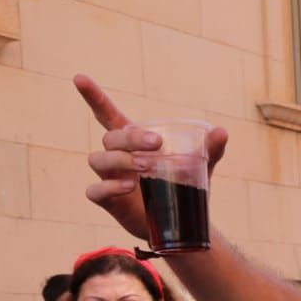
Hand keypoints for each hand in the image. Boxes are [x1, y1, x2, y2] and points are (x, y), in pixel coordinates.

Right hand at [75, 75, 228, 239]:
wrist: (182, 222)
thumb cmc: (184, 185)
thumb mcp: (200, 165)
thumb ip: (210, 148)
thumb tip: (221, 132)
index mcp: (133, 141)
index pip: (107, 114)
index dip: (93, 96)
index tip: (79, 78)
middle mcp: (117, 156)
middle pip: (110, 138)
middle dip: (131, 138)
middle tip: (157, 144)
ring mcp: (109, 177)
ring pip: (98, 159)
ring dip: (121, 160)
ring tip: (146, 166)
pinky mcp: (108, 200)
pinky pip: (95, 190)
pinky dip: (108, 187)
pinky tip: (128, 187)